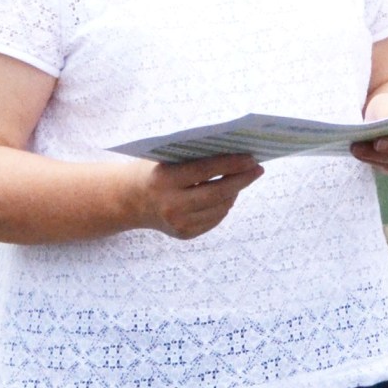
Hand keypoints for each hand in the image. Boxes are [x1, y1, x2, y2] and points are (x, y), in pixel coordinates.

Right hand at [125, 154, 261, 239]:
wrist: (129, 202)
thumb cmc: (153, 171)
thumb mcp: (165, 159)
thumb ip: (194, 157)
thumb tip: (235, 153)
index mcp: (164, 181)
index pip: (205, 170)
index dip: (231, 163)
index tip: (251, 158)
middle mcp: (171, 205)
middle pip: (217, 193)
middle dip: (242, 180)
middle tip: (258, 169)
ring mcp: (178, 224)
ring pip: (220, 208)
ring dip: (235, 192)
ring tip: (242, 178)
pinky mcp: (185, 234)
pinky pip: (214, 219)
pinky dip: (224, 205)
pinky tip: (226, 194)